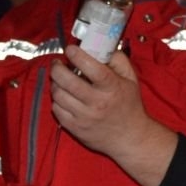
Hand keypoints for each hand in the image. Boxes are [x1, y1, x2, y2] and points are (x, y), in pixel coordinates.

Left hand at [50, 49, 175, 185]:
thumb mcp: (131, 79)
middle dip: (57, 68)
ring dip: (55, 83)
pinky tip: (63, 95)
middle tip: (58, 63)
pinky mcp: (75, 128)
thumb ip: (118, 60)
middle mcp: (97, 103)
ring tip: (59, 79)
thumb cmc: (129, 105)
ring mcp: (84, 117)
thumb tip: (102, 47)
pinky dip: (56, 100)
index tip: (70, 49)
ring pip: (58, 95)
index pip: (91, 68)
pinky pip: (57, 110)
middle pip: (67, 81)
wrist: (129, 137)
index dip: (77, 56)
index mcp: (112, 88)